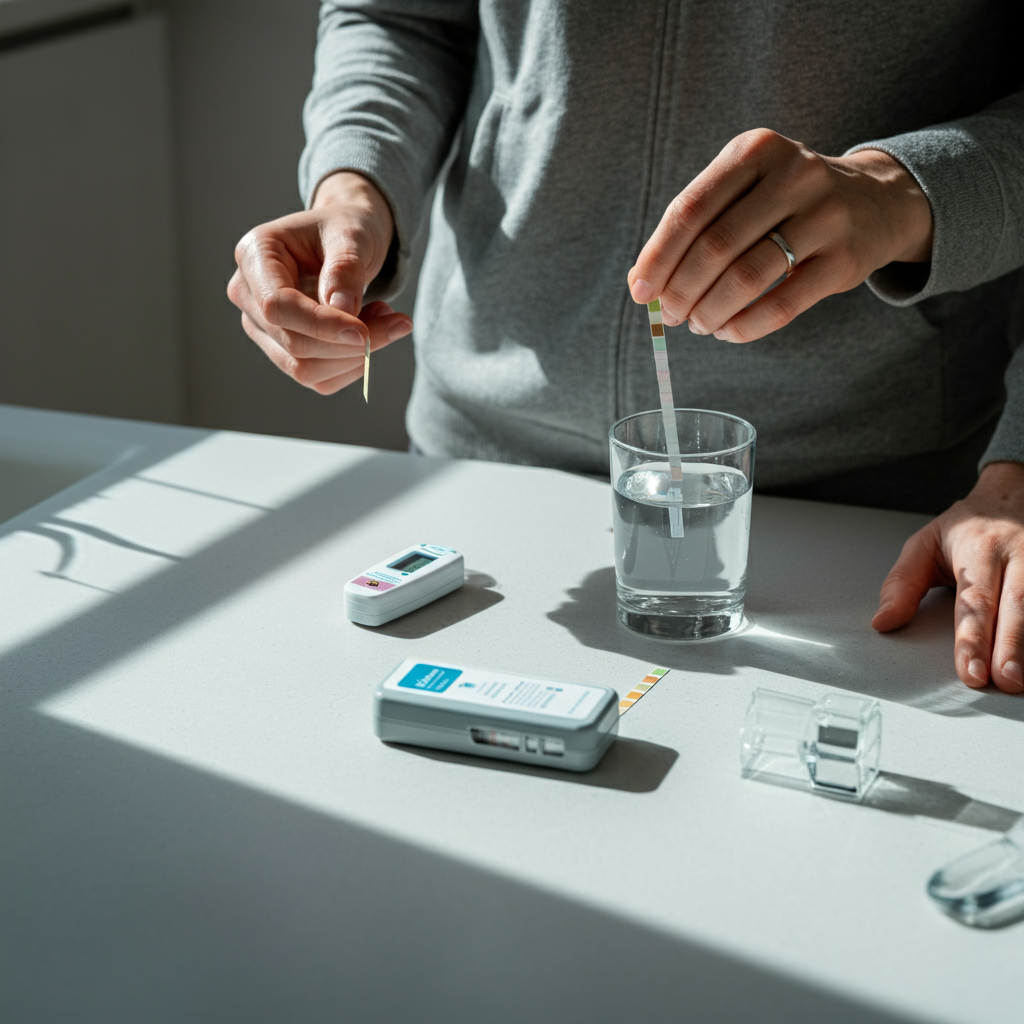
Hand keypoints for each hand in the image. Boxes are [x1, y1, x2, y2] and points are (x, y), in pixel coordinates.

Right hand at [227, 171, 411, 393]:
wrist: (344, 241)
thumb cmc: (345, 230)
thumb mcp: (352, 234)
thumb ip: (345, 267)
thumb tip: (343, 308)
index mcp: (254, 255)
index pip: (276, 306)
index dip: (321, 325)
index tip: (366, 333)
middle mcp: (248, 295)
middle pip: (293, 343)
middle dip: (350, 343)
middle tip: (399, 321)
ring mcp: (261, 328)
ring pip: (304, 368)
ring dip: (355, 357)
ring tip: (386, 320)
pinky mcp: (282, 351)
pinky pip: (318, 379)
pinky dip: (353, 365)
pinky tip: (371, 333)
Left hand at [627, 129, 932, 341]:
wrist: (874, 202)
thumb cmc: (783, 202)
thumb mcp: (742, 191)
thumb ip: (693, 227)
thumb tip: (640, 281)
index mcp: (755, 151)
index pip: (691, 209)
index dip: (659, 256)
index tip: (639, 290)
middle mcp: (794, 175)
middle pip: (716, 246)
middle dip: (682, 289)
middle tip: (669, 314)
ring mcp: (825, 215)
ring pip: (747, 278)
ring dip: (710, 311)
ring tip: (696, 324)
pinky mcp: (844, 259)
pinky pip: (782, 305)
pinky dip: (744, 326)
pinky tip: (726, 332)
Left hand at [873, 462, 1023, 693]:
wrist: (1014, 494)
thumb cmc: (966, 528)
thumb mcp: (924, 544)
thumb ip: (902, 584)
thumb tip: (883, 622)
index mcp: (980, 548)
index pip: (975, 600)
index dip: (972, 639)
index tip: (970, 672)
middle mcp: (1019, 553)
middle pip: (1016, 605)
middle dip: (1011, 646)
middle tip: (1004, 681)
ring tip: (1022, 679)